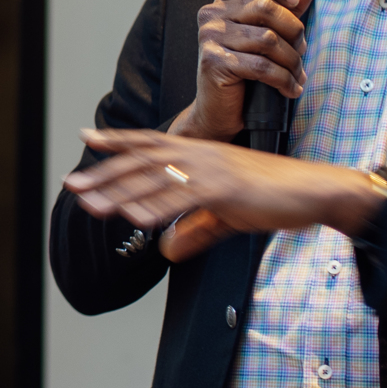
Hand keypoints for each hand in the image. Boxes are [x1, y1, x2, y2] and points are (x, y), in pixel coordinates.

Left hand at [64, 128, 383, 239]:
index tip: (86, 138)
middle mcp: (200, 154)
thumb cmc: (272, 197)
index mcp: (200, 152)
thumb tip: (166, 250)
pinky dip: (158, 207)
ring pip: (155, 178)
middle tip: (73, 184)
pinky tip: (135, 216)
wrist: (313, 191)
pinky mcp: (225, 188)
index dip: (118, 140)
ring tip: (91, 204)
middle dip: (105, 174)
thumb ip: (194, 230)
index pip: (150, 142)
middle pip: (142, 161)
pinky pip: (184, 198)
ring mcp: (212, 169)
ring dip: (121, 192)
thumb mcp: (225, 216)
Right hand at [171, 0, 323, 139]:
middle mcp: (211, 17)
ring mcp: (210, 39)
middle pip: (265, 8)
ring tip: (297, 73)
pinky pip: (261, 66)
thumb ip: (289, 4)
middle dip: (293, 31)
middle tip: (301, 50)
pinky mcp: (214, 63)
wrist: (219, 111)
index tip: (295, 2)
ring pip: (267, 39)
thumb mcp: (269, 32)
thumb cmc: (244, 70)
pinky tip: (290, 88)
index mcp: (222, 4)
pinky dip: (283, 79)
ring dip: (291, 60)